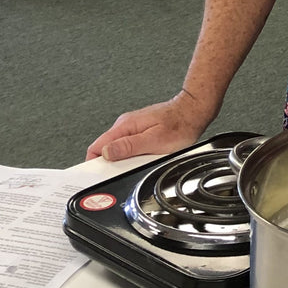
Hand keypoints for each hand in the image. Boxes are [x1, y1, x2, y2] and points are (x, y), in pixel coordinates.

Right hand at [85, 91, 209, 162]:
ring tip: (136, 166)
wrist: (194, 111)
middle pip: (106, 149)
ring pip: (119, 149)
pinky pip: (131, 147)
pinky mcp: (142, 132)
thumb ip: (128, 146)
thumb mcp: (154, 140)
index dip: (93, 164)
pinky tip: (143, 159)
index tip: (96, 175)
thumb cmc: (179, 124)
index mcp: (125, 126)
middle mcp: (126, 125)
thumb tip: (107, 153)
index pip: (97, 146)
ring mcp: (134, 128)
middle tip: (120, 174)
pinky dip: (133, 156)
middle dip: (110, 164)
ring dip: (123, 161)